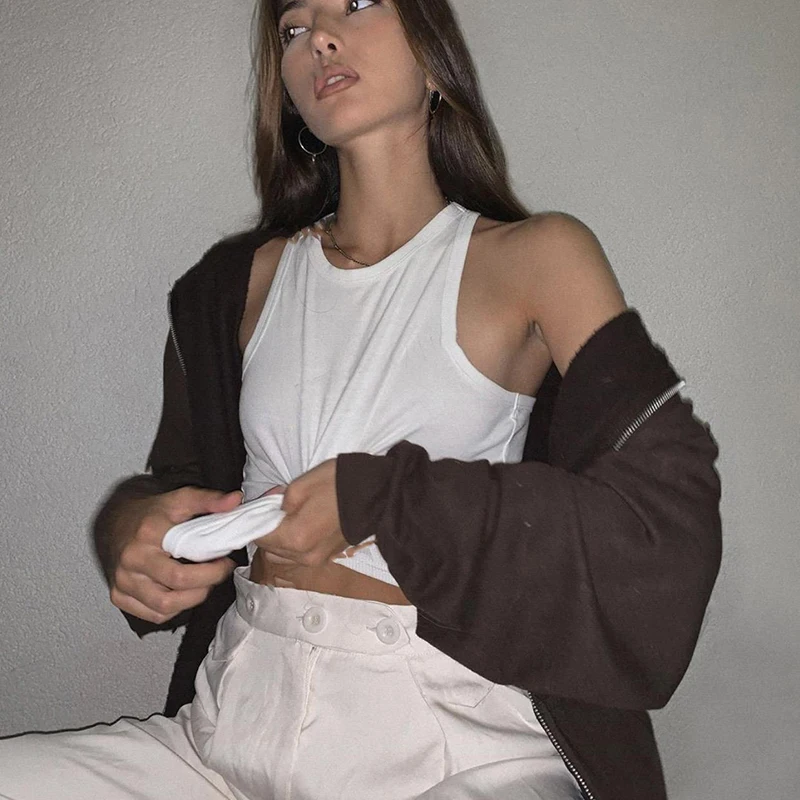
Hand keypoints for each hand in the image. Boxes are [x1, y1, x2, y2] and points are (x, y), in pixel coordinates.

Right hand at [110, 487, 241, 623]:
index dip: (212, 570)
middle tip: (219, 573)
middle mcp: (132, 560)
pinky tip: (183, 593)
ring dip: (192, 599)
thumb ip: (209, 500)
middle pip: (177, 587)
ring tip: (204, 583)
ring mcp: (123, 581)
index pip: (184, 567)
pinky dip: (174, 609)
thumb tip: (235, 500)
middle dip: (207, 584)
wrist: (114, 522)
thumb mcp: (180, 499)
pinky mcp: (118, 595)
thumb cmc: (151, 513)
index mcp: (148, 535)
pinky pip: (153, 614)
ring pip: (165, 607)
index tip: (226, 562)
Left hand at [255, 459, 347, 567]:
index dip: (254, 522)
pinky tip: (304, 524)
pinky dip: (295, 543)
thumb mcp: (299, 486)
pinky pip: (300, 555)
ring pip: (283, 556)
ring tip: (290, 517)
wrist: (377, 493)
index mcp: (295, 539)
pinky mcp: (328, 557)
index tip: (258, 508)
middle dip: (267, 531)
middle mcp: (304, 556)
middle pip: (270, 550)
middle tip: (275, 509)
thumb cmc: (338, 484)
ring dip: (280, 540)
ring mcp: (317, 560)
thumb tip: (271, 508)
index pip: (259, 538)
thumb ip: (277, 501)